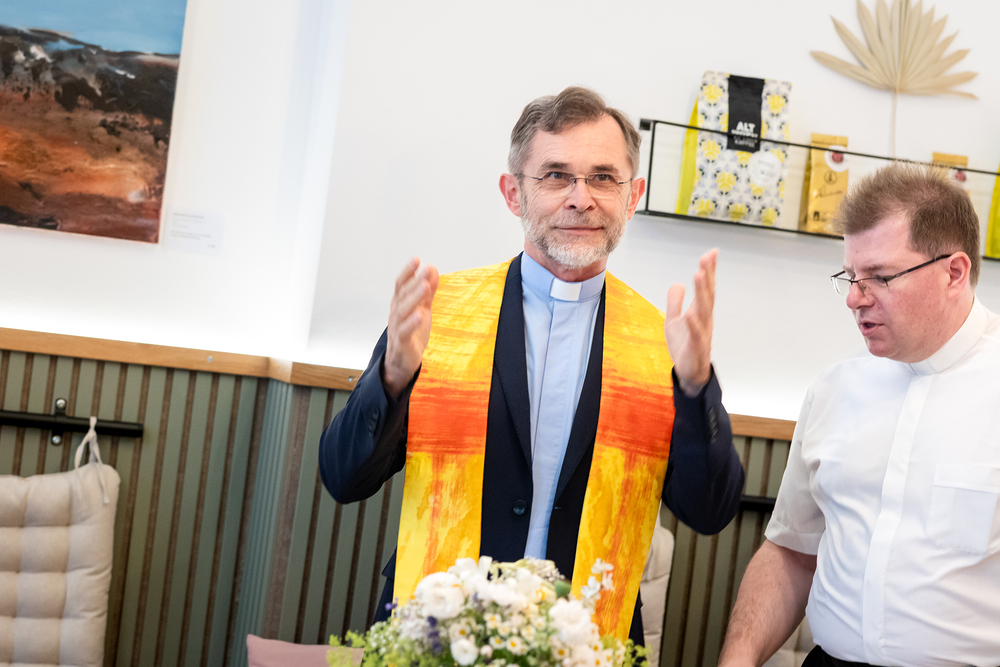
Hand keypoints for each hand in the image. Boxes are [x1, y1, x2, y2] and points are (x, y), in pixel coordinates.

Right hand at [384, 258, 438, 397]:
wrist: (401, 361)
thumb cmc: (411, 333)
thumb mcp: (421, 309)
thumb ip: (427, 292)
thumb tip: (432, 270)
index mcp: (399, 304)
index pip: (401, 285)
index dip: (408, 272)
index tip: (417, 260)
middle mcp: (396, 314)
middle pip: (402, 295)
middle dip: (413, 281)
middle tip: (425, 270)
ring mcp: (397, 328)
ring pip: (403, 311)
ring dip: (414, 297)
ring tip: (424, 285)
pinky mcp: (402, 343)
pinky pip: (405, 332)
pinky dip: (411, 323)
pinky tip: (419, 315)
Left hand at [665, 249, 716, 396]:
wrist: (688, 373)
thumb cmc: (684, 347)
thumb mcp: (674, 321)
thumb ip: (675, 303)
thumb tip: (677, 284)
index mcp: (700, 312)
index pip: (706, 288)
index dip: (709, 271)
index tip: (712, 252)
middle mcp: (704, 320)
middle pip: (707, 294)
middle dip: (708, 275)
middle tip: (707, 257)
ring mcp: (702, 333)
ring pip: (704, 310)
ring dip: (702, 292)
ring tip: (699, 275)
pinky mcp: (696, 348)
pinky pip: (696, 334)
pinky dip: (694, 323)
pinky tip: (690, 312)